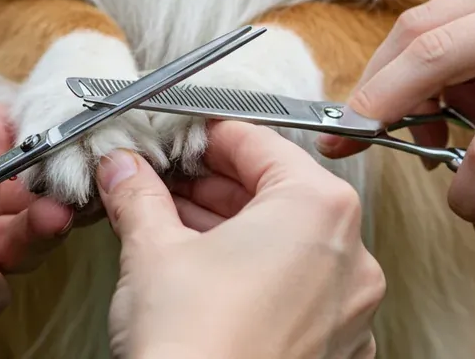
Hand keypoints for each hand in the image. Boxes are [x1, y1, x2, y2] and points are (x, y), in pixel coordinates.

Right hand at [97, 122, 384, 358]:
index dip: (206, 137)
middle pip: (278, 194)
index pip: (260, 143)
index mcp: (318, 210)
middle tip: (164, 183)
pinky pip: (297, 294)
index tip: (177, 140)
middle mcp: (350, 257)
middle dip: (214, 187)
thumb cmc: (194, 349)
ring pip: (288, 246)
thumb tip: (124, 172)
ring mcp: (348, 311)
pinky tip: (205, 280)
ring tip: (173, 226)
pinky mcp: (334, 350)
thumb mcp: (151, 249)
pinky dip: (256, 278)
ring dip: (231, 231)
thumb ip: (139, 195)